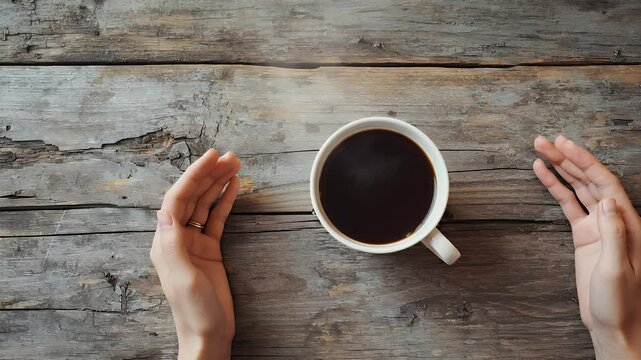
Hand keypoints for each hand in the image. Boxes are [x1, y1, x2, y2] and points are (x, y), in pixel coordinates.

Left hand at [150, 149, 240, 359]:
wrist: (209, 334)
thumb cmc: (194, 311)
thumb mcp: (183, 278)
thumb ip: (172, 244)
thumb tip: (163, 210)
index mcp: (166, 241)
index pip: (178, 199)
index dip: (193, 176)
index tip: (210, 158)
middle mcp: (177, 237)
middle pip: (193, 197)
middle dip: (209, 174)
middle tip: (229, 155)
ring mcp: (194, 242)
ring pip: (206, 204)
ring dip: (218, 184)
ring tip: (235, 164)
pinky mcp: (210, 249)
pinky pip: (217, 219)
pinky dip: (226, 202)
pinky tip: (234, 187)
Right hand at [533, 135, 640, 358]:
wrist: (613, 323)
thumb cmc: (620, 303)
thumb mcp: (617, 271)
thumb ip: (614, 234)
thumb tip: (608, 201)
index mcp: (628, 224)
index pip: (604, 182)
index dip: (584, 161)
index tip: (565, 145)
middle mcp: (614, 219)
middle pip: (589, 179)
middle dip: (567, 158)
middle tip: (544, 140)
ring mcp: (598, 225)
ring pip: (577, 188)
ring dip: (560, 168)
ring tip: (540, 150)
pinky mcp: (584, 234)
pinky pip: (568, 204)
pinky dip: (555, 188)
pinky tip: (543, 174)